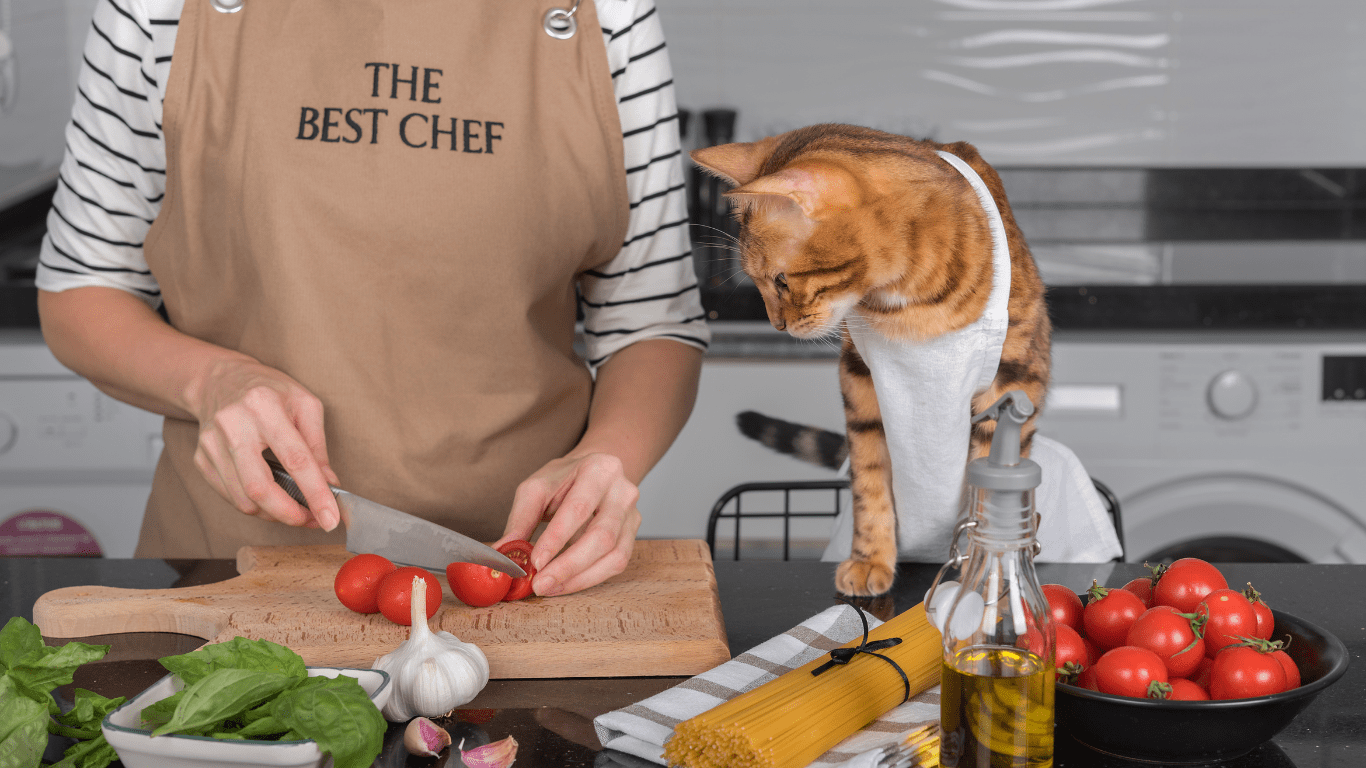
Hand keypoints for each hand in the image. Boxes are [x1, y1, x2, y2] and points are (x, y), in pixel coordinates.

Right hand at [190, 357, 340, 529]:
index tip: (331, 518)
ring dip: (274, 514)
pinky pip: (230, 496)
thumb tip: (330, 485)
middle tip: (312, 520)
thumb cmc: (269, 390)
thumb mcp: (304, 404)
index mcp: (264, 405)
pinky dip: (255, 505)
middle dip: (289, 514)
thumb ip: (318, 446)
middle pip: (259, 487)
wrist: (220, 379)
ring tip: (295, 509)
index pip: (295, 459)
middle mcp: (233, 424)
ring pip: (243, 498)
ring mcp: (211, 444)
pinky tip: (271, 498)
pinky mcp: (201, 459)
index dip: (315, 493)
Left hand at [496, 452, 640, 596]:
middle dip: (569, 566)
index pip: (579, 508)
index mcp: (599, 470)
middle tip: (541, 584)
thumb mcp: (536, 487)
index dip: (557, 538)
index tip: (535, 561)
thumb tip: (503, 551)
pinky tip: (566, 583)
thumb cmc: (564, 479)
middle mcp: (623, 492)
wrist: (593, 472)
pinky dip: (590, 578)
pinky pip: (617, 563)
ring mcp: (632, 515)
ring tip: (550, 588)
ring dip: (580, 578)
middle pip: (602, 536)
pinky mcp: (632, 535)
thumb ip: (521, 518)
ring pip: (614, 555)